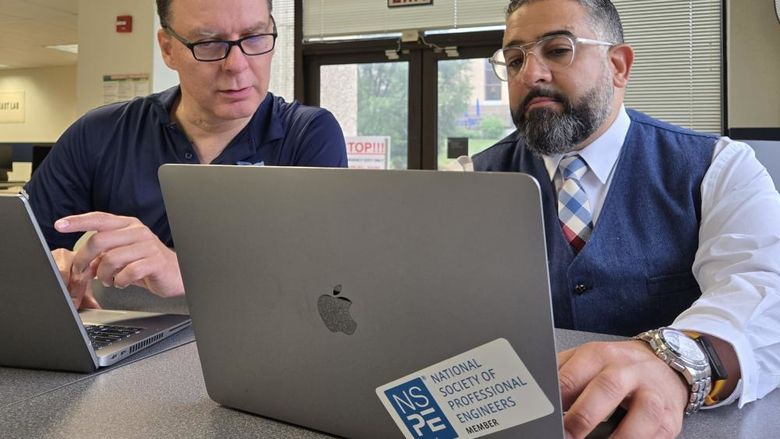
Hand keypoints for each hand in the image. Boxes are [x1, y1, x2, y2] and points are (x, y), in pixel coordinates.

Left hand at [54, 212, 184, 300]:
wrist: (176, 274)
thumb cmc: (147, 263)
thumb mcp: (122, 256)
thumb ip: (102, 256)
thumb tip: (84, 265)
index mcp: (128, 225)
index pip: (99, 219)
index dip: (78, 221)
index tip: (59, 225)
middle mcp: (138, 231)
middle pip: (99, 240)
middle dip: (85, 259)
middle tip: (82, 272)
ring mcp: (147, 245)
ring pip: (111, 259)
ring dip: (104, 275)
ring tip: (109, 280)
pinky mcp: (155, 261)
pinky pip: (127, 272)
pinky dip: (120, 281)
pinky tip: (123, 282)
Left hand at [558, 340, 688, 438]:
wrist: (665, 362)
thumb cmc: (617, 365)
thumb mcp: (586, 360)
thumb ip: (561, 374)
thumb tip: (535, 393)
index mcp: (599, 355)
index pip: (571, 376)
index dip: (555, 400)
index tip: (546, 417)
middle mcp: (628, 370)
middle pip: (607, 388)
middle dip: (583, 417)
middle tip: (566, 435)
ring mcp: (653, 393)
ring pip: (643, 414)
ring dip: (621, 437)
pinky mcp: (670, 418)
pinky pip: (658, 434)